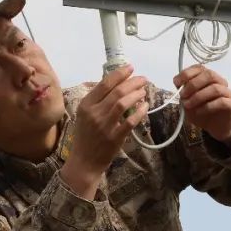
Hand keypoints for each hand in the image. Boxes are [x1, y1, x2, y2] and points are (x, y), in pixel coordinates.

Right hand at [60, 65, 148, 197]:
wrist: (84, 162)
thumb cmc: (85, 136)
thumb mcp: (84, 115)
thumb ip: (97, 101)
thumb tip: (117, 83)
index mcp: (86, 105)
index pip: (104, 84)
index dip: (119, 74)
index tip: (130, 68)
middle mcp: (94, 113)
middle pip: (117, 91)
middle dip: (133, 82)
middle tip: (143, 79)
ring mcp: (105, 126)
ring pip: (123, 103)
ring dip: (136, 94)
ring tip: (144, 91)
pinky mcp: (115, 137)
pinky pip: (130, 121)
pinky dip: (140, 111)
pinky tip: (145, 106)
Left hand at [174, 65, 230, 144]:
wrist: (215, 127)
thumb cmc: (201, 111)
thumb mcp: (187, 102)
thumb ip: (184, 93)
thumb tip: (180, 87)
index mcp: (208, 77)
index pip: (199, 68)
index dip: (187, 73)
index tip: (176, 83)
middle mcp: (220, 81)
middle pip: (209, 75)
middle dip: (193, 84)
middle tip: (182, 95)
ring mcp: (227, 92)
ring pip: (215, 88)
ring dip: (198, 96)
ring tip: (188, 105)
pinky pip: (222, 101)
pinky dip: (207, 106)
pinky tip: (199, 111)